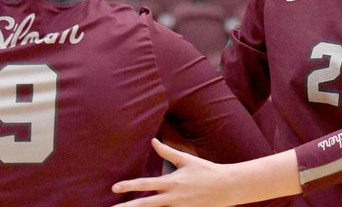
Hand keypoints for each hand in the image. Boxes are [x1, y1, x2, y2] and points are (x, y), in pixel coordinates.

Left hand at [111, 138, 231, 205]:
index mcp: (172, 182)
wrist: (227, 186)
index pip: (146, 184)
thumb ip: (168, 152)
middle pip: (145, 205)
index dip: (129, 186)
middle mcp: (173, 198)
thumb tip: (153, 141)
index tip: (114, 188)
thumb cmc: (206, 171)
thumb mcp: (186, 160)